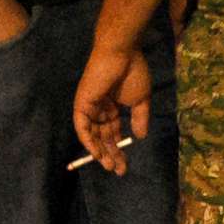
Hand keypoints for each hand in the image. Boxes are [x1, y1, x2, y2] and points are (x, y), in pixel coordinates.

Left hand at [72, 43, 153, 175]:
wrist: (122, 54)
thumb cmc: (133, 72)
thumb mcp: (141, 100)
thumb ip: (140, 118)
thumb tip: (140, 137)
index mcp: (112, 107)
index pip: (113, 132)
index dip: (119, 148)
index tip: (125, 164)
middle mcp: (99, 109)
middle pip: (103, 136)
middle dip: (111, 153)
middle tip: (118, 170)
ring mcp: (89, 107)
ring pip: (92, 135)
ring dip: (100, 151)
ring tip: (109, 165)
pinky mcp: (82, 104)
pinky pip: (83, 127)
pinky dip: (88, 141)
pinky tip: (97, 153)